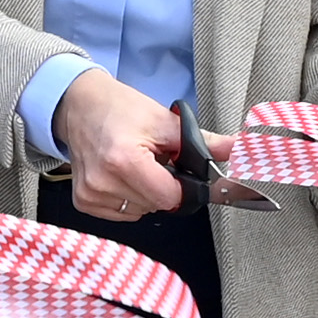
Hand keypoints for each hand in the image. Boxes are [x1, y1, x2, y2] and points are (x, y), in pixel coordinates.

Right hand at [50, 66, 190, 222]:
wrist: (79, 104)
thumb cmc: (118, 109)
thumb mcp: (164, 120)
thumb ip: (203, 142)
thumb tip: (238, 150)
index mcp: (124, 160)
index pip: (170, 198)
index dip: (180, 185)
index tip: (175, 169)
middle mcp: (103, 181)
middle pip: (156, 205)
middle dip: (162, 186)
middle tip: (152, 161)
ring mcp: (90, 194)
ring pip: (141, 211)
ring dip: (145, 193)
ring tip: (134, 166)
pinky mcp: (83, 201)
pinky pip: (122, 213)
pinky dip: (128, 198)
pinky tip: (120, 176)